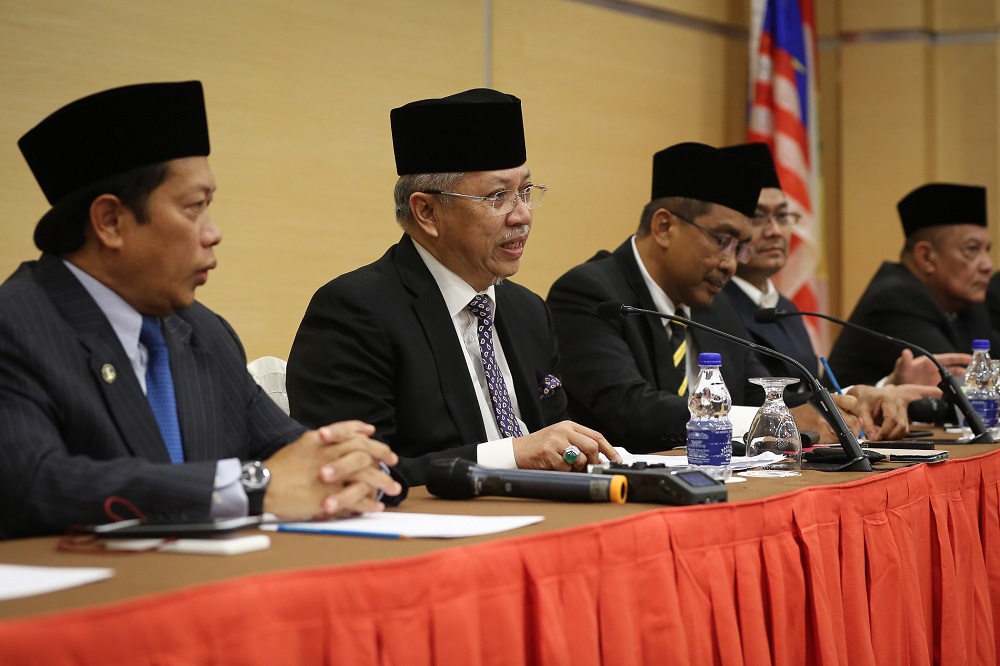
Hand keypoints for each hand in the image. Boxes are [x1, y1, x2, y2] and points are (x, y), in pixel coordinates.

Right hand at [263, 420, 400, 519]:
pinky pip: (356, 499)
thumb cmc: (278, 469)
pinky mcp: (328, 496)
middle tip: (393, 460)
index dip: (364, 433)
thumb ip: (318, 442)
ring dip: (383, 481)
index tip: (374, 435)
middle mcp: (328, 455)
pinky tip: (377, 507)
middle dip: (382, 455)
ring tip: (394, 488)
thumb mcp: (299, 446)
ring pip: (365, 476)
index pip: (349, 432)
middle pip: (363, 452)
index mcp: (320, 441)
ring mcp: (330, 476)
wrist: (262, 487)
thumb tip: (330, 437)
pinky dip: (369, 503)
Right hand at [512, 420, 620, 470]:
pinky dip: (562, 472)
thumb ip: (579, 447)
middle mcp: (563, 430)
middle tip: (586, 467)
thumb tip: (600, 461)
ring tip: (564, 466)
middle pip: (592, 446)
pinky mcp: (548, 452)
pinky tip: (553, 467)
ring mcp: (555, 440)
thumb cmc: (539, 447)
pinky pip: (565, 468)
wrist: (516, 451)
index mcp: (569, 426)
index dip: (609, 450)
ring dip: (575, 468)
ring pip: (580, 458)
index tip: (617, 460)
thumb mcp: (560, 441)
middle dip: (592, 460)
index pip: (596, 436)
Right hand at [791, 397, 861, 443]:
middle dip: (854, 428)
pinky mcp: (823, 436)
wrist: (786, 422)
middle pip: (854, 421)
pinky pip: (838, 441)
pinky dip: (836, 442)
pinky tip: (827, 438)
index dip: (855, 411)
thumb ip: (839, 409)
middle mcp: (827, 409)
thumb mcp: (819, 404)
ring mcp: (826, 423)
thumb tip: (860, 421)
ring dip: (845, 436)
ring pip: (848, 432)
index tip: (853, 415)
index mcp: (827, 399)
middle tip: (847, 431)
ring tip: (834, 434)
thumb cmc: (803, 415)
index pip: (853, 402)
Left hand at [846, 383, 940, 439]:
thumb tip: (872, 438)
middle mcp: (899, 405)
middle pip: (900, 425)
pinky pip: (903, 430)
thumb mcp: (862, 409)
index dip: (884, 431)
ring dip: (893, 437)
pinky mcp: (904, 417)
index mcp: (889, 400)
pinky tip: (885, 435)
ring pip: (904, 429)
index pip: (891, 418)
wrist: (871, 393)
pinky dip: (895, 435)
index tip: (876, 438)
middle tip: (878, 440)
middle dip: (889, 436)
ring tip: (880, 437)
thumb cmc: (866, 399)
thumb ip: (866, 424)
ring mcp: (903, 411)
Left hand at [886, 349, 970, 385]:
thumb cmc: (900, 375)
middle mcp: (935, 370)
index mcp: (930, 362)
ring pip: (952, 379)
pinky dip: (954, 390)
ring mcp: (936, 380)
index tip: (970, 358)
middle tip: (975, 372)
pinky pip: (948, 389)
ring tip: (970, 384)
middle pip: (953, 369)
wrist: (897, 389)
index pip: (947, 358)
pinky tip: (959, 394)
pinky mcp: (936, 389)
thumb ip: (904, 361)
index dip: (959, 358)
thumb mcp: (902, 368)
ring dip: (960, 381)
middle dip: (964, 369)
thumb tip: (905, 352)